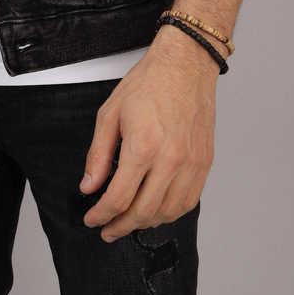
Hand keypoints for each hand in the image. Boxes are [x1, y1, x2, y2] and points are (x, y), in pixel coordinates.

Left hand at [79, 27, 218, 240]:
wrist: (186, 65)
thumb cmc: (149, 83)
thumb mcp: (110, 113)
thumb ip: (98, 154)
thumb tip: (89, 186)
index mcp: (143, 146)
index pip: (119, 198)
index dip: (101, 215)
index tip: (92, 219)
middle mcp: (171, 159)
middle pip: (143, 212)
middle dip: (120, 226)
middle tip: (107, 230)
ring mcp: (191, 163)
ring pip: (168, 212)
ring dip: (146, 223)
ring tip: (129, 221)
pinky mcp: (205, 162)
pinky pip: (189, 201)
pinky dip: (171, 212)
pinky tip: (156, 210)